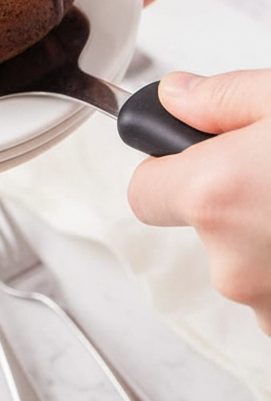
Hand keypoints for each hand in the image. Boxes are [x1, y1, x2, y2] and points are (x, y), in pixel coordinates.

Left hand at [129, 69, 270, 333]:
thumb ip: (221, 96)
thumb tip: (176, 96)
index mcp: (215, 194)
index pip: (142, 192)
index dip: (168, 171)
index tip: (199, 157)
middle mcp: (231, 262)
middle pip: (203, 231)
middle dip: (234, 204)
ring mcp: (269, 304)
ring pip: (247, 265)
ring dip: (269, 240)